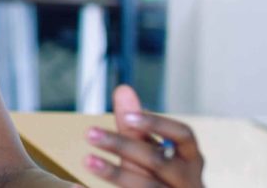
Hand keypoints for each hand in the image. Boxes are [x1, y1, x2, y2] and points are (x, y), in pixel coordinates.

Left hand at [82, 85, 203, 187]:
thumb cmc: (165, 177)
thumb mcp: (154, 151)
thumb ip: (137, 126)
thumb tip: (122, 89)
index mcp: (191, 158)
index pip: (182, 135)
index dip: (157, 124)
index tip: (127, 117)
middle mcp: (188, 181)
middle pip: (157, 161)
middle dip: (124, 146)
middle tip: (90, 133)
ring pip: (145, 186)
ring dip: (114, 173)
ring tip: (87, 160)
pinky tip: (76, 186)